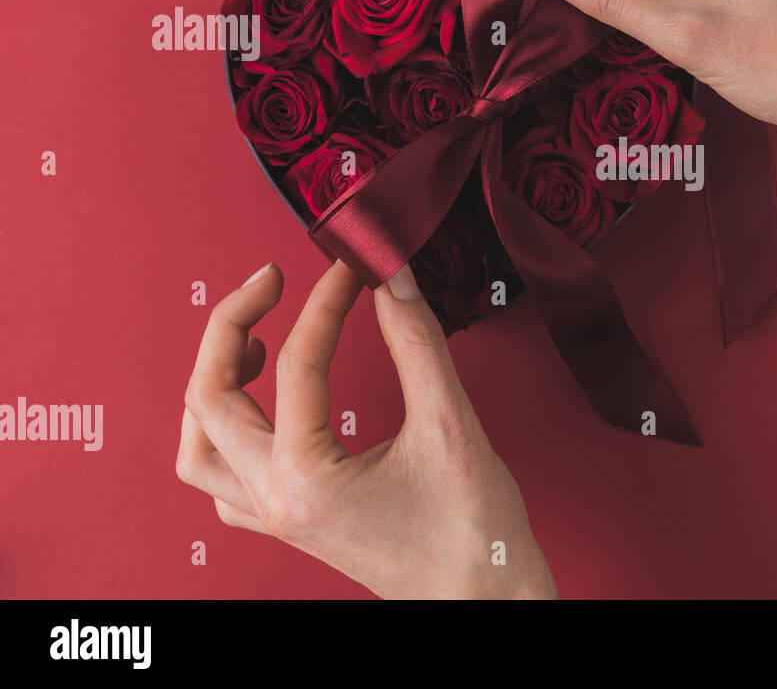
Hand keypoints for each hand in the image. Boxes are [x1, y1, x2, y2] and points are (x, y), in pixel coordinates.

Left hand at [176, 261, 556, 598]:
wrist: (485, 600)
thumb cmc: (472, 534)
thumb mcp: (449, 426)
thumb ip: (418, 345)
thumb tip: (394, 282)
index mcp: (305, 478)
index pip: (298, 363)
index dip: (327, 302)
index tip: (355, 268)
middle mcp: (277, 501)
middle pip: (209, 400)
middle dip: (232, 327)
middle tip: (271, 282)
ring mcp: (278, 518)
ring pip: (198, 448)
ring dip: (211, 387)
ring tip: (251, 343)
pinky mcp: (294, 525)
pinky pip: (226, 485)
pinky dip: (226, 437)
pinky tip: (262, 411)